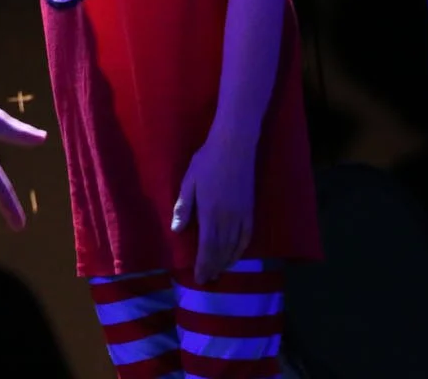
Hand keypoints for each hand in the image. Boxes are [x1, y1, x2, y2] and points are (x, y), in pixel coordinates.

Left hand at [172, 135, 256, 283]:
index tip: (199, 278)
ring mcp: (242, 216)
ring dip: (227, 261)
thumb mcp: (188, 182)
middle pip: (221, 250)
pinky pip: (247, 237)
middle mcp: (228, 219)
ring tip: (219, 272)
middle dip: (214, 267)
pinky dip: (241, 250)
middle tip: (208, 279)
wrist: (234, 147)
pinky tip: (236, 255)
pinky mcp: (251, 211)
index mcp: (210, 213)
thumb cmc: (206, 162)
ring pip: (235, 246)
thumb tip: (177, 231)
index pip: (207, 247)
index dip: (203, 264)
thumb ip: (184, 207)